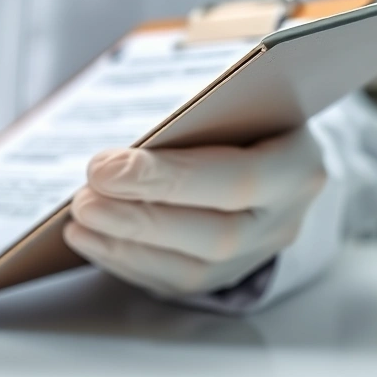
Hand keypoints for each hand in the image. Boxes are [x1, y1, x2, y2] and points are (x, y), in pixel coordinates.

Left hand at [64, 128, 326, 296]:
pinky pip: (173, 281)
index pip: (237, 180)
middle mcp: (285, 219)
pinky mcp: (224, 277)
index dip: (166, 178)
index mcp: (298, 164)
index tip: (102, 167)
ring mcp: (257, 254)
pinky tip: (87, 238)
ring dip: (125, 243)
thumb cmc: (237, 112)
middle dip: (138, 218)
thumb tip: (124, 135)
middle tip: (83, 198)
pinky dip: (123, 260)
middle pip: (215, 234)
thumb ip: (195, 108)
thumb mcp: (228, 95)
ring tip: (78, 218)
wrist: (270, 148)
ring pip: (193, 268)